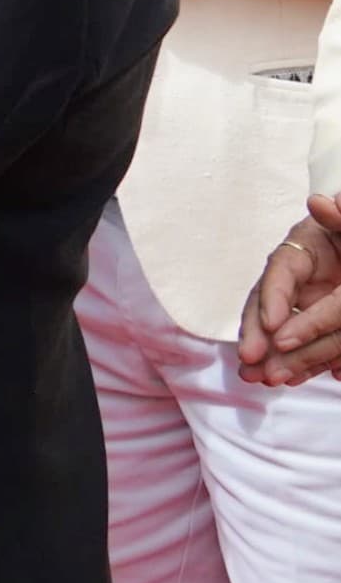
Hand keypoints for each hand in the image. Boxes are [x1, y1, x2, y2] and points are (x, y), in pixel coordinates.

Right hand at [239, 193, 340, 385]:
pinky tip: (292, 378)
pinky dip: (302, 360)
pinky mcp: (322, 322)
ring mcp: (309, 300)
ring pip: (284, 330)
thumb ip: (338, 219)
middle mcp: (301, 277)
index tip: (272, 324)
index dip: (273, 298)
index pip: (280, 271)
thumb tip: (319, 203)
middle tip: (251, 359)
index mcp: (305, 247)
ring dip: (273, 355)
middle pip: (271, 305)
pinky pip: (308, 342)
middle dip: (259, 334)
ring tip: (260, 378)